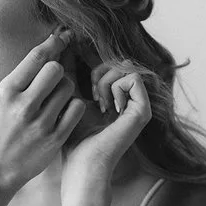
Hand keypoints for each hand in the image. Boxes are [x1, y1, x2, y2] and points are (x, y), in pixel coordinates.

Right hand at [0, 28, 85, 192]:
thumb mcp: (0, 99)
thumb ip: (21, 77)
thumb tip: (47, 49)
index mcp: (7, 91)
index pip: (36, 57)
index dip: (53, 43)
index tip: (61, 39)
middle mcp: (23, 106)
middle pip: (56, 69)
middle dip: (58, 71)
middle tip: (53, 81)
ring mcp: (40, 124)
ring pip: (69, 88)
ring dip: (66, 90)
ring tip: (56, 100)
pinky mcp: (55, 139)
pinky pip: (76, 109)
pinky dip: (73, 107)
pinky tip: (64, 112)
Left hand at [61, 61, 151, 187]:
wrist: (82, 163)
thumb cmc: (74, 137)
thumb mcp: (72, 97)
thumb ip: (74, 74)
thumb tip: (63, 42)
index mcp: (117, 98)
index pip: (112, 64)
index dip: (95, 63)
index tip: (83, 81)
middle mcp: (131, 100)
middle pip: (120, 61)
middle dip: (100, 71)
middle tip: (91, 95)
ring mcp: (139, 105)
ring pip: (127, 67)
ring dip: (106, 80)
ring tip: (99, 103)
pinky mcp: (142, 111)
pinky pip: (133, 78)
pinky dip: (116, 87)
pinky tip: (108, 107)